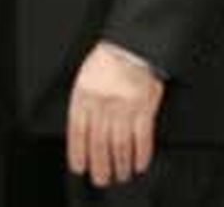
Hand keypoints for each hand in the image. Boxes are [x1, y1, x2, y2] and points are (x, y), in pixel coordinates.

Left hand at [66, 42, 164, 187]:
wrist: (133, 45)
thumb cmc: (108, 60)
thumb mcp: (85, 79)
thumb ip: (82, 104)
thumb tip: (82, 134)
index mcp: (84, 95)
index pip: (78, 133)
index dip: (79, 154)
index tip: (81, 167)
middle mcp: (103, 104)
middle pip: (99, 144)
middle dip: (100, 166)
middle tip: (102, 179)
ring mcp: (124, 107)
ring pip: (120, 145)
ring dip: (120, 164)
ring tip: (121, 174)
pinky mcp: (145, 107)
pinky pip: (142, 137)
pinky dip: (141, 154)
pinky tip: (139, 163)